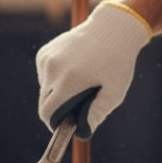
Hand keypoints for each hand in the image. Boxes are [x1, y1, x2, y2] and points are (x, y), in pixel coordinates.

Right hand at [36, 2, 149, 137]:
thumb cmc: (117, 62)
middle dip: (57, 109)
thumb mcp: (114, 91)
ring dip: (57, 93)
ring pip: (44, 88)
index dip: (54, 124)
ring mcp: (46, 59)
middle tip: (77, 107)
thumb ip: (97, 113)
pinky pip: (45, 75)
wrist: (112, 29)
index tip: (64, 127)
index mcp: (68, 80)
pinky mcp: (45, 52)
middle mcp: (52, 68)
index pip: (47, 112)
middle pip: (44, 102)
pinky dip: (55, 78)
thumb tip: (82, 133)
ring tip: (80, 84)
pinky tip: (74, 70)